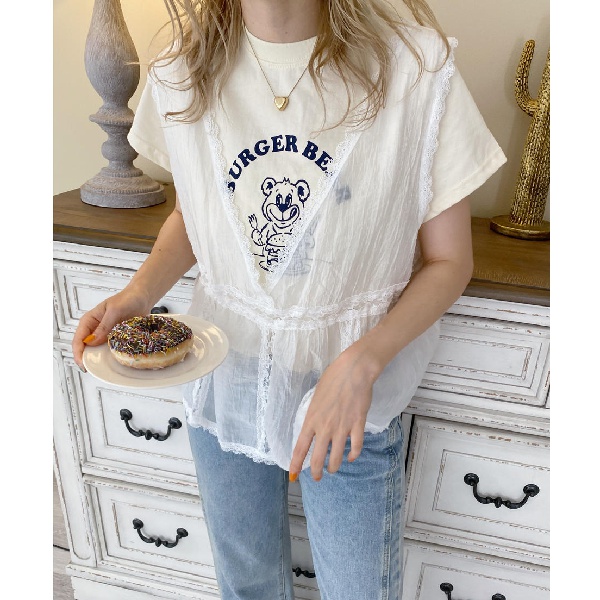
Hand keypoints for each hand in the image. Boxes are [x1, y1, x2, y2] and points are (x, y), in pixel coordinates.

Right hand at [72, 286, 151, 369]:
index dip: (78, 354)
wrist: (142, 297)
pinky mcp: (115, 338)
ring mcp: (105, 334)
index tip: (83, 364)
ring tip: (104, 368)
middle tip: (94, 370)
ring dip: (99, 359)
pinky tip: (115, 361)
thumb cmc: (127, 299)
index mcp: (89, 321)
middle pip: (85, 348)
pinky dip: (111, 356)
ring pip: (97, 350)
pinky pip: (110, 349)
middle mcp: (95, 329)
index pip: (78, 340)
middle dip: (88, 359)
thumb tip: (91, 341)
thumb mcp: (114, 311)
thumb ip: (104, 326)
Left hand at [289, 344, 381, 480]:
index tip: (293, 475)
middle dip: (316, 472)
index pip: (300, 448)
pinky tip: (351, 457)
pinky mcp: (357, 425)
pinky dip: (353, 455)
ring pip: (337, 458)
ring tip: (332, 469)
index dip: (296, 464)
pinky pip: (356, 447)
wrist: (353, 371)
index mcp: (311, 419)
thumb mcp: (316, 398)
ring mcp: (342, 428)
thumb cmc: (332, 379)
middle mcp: (324, 427)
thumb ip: (314, 415)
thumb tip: (314, 427)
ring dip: (334, 467)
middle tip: (317, 477)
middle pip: (318, 458)